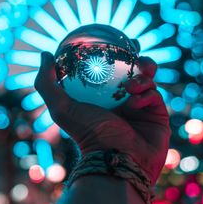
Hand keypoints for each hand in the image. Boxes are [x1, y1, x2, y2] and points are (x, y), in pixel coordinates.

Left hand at [35, 52, 170, 184]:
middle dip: (138, 61)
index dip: (117, 56)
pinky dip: (146, 95)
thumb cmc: (87, 134)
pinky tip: (134, 103)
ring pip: (148, 81)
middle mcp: (122, 102)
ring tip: (130, 86)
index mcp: (103, 99)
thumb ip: (47, 82)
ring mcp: (141, 109)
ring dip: (141, 78)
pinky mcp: (157, 116)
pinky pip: (154, 96)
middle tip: (135, 56)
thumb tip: (45, 55)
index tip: (117, 43)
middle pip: (135, 72)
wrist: (116, 160)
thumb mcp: (61, 108)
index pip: (113, 71)